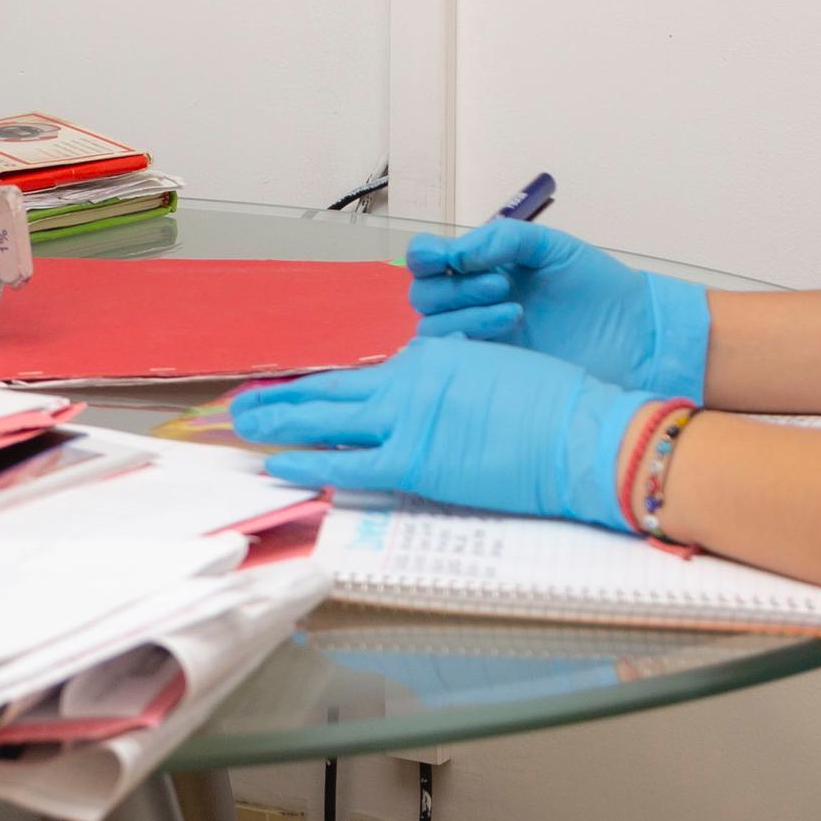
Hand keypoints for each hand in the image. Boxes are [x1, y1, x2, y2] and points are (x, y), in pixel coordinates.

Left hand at [229, 336, 658, 527]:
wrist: (578, 433)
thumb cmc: (552, 404)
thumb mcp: (492, 370)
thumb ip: (451, 380)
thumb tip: (430, 394)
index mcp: (429, 358)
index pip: (364, 378)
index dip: (326, 388)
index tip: (298, 391)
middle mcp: (407, 382)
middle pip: (331, 392)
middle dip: (282, 399)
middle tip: (242, 404)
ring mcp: (405, 422)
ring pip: (325, 420)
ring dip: (279, 422)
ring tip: (243, 426)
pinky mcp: (411, 463)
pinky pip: (346, 463)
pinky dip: (309, 462)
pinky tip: (279, 463)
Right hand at [408, 219, 709, 400]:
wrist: (635, 333)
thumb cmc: (597, 286)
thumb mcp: (550, 247)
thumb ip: (502, 239)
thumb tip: (455, 255)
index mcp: (482, 266)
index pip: (427, 258)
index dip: (425, 255)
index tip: (444, 257)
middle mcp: (473, 301)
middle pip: (424, 294)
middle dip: (456, 286)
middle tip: (503, 284)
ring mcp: (481, 338)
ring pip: (433, 328)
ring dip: (465, 314)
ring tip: (515, 312)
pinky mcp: (494, 370)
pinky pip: (454, 360)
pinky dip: (466, 343)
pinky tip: (504, 333)